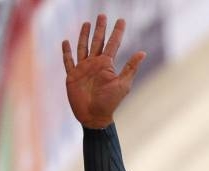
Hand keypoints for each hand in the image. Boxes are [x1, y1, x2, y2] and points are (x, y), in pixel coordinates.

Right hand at [62, 14, 145, 128]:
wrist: (94, 117)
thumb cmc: (110, 103)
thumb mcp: (122, 84)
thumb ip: (130, 67)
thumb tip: (143, 52)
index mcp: (106, 65)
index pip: (113, 43)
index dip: (117, 32)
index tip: (121, 20)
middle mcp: (95, 64)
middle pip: (97, 41)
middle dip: (100, 28)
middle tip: (102, 15)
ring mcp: (83, 69)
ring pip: (83, 47)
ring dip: (84, 35)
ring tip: (87, 23)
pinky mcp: (72, 76)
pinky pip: (68, 61)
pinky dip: (66, 52)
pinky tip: (66, 42)